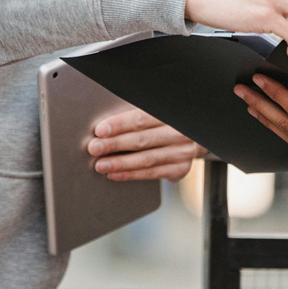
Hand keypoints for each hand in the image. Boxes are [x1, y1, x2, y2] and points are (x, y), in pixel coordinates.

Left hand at [86, 108, 204, 182]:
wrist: (193, 137)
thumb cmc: (164, 123)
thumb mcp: (155, 114)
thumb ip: (135, 116)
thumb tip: (103, 126)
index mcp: (170, 114)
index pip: (141, 118)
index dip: (120, 124)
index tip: (100, 130)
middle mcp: (179, 133)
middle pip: (142, 139)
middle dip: (115, 144)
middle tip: (94, 148)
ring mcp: (181, 152)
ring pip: (146, 159)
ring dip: (120, 163)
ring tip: (100, 165)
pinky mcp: (180, 169)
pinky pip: (151, 173)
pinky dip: (130, 174)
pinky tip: (114, 174)